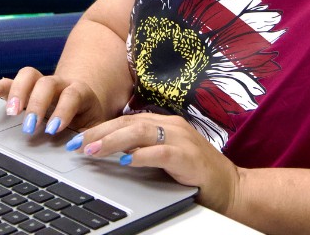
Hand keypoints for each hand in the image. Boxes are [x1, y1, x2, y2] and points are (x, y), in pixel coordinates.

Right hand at [0, 67, 108, 135]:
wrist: (85, 100)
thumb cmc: (89, 120)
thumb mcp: (96, 129)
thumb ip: (93, 137)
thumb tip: (86, 150)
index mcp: (80, 93)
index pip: (72, 95)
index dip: (63, 110)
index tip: (53, 128)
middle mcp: (59, 84)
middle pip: (47, 83)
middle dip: (36, 103)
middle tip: (29, 126)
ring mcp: (42, 84)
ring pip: (29, 76)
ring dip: (17, 92)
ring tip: (10, 112)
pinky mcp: (26, 88)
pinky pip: (11, 82)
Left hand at [64, 112, 241, 212]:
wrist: (232, 188)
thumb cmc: (195, 174)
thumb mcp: (165, 157)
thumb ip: (143, 150)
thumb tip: (109, 152)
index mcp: (164, 123)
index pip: (125, 120)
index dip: (100, 128)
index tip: (77, 139)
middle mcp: (171, 125)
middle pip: (128, 122)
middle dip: (99, 132)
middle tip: (76, 143)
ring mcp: (181, 138)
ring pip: (141, 132)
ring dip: (114, 141)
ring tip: (93, 150)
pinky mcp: (188, 156)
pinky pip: (161, 152)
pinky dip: (141, 155)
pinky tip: (126, 160)